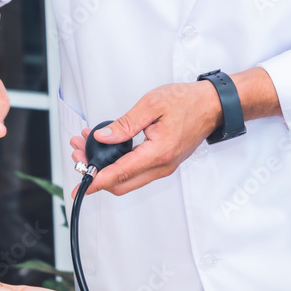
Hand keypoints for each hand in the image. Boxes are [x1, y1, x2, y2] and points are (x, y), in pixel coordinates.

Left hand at [69, 80, 222, 196]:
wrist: (211, 107)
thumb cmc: (187, 102)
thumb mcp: (151, 105)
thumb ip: (125, 124)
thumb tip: (102, 138)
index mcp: (158, 152)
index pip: (121, 173)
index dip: (98, 181)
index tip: (82, 187)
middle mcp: (162, 166)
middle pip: (122, 184)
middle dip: (96, 174)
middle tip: (78, 155)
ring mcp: (163, 168)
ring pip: (128, 180)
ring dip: (106, 170)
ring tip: (87, 146)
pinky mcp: (163, 164)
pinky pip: (137, 173)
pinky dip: (119, 166)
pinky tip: (107, 148)